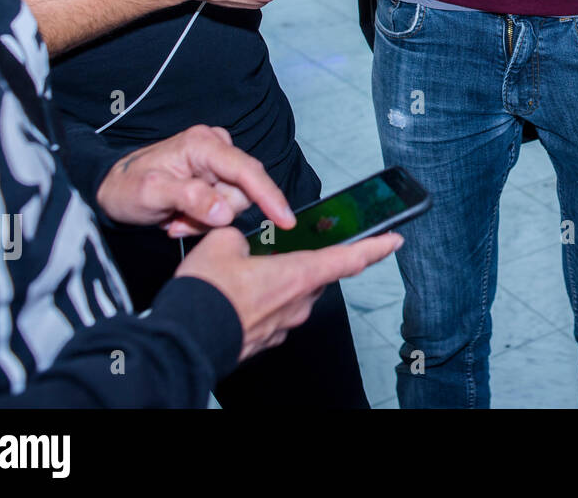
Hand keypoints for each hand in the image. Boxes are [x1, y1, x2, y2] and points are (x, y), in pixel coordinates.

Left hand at [96, 125, 295, 237]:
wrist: (112, 189)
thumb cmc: (126, 187)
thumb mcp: (151, 194)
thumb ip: (189, 199)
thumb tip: (225, 211)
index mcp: (203, 144)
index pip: (246, 171)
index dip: (269, 196)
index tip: (286, 220)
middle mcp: (216, 147)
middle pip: (242, 191)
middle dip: (214, 214)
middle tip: (178, 223)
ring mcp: (217, 162)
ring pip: (234, 203)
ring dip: (206, 219)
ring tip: (175, 219)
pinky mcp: (216, 176)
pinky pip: (225, 205)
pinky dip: (204, 217)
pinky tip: (180, 216)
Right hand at [174, 227, 403, 361]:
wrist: (182, 340)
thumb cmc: (206, 293)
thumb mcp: (221, 244)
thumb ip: (240, 237)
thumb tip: (240, 243)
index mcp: (299, 274)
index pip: (350, 258)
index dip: (376, 247)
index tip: (395, 239)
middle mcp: (299, 302)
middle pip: (315, 275)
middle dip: (303, 261)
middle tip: (283, 249)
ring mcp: (284, 325)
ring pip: (292, 294)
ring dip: (278, 281)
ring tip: (244, 272)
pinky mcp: (266, 340)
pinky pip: (273, 313)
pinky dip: (262, 301)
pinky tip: (235, 294)